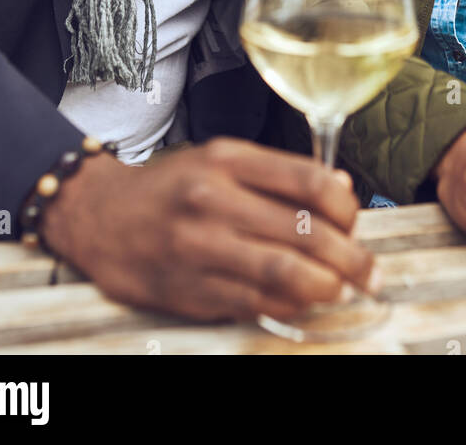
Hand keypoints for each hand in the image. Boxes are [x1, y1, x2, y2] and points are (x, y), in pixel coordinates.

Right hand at [38, 138, 377, 322]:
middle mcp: (213, 201)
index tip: (354, 220)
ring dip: (327, 286)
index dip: (345, 206)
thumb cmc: (168, 187)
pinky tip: (302, 301)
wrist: (98, 216)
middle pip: (304, 232)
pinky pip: (256, 304)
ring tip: (342, 289)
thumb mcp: (219, 159)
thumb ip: (277, 173)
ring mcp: (200, 248)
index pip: (308, 181)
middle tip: (368, 270)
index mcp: (227, 160)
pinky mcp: (191, 290)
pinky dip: (290, 306)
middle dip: (350, 257)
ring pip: (284, 274)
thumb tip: (340, 187)